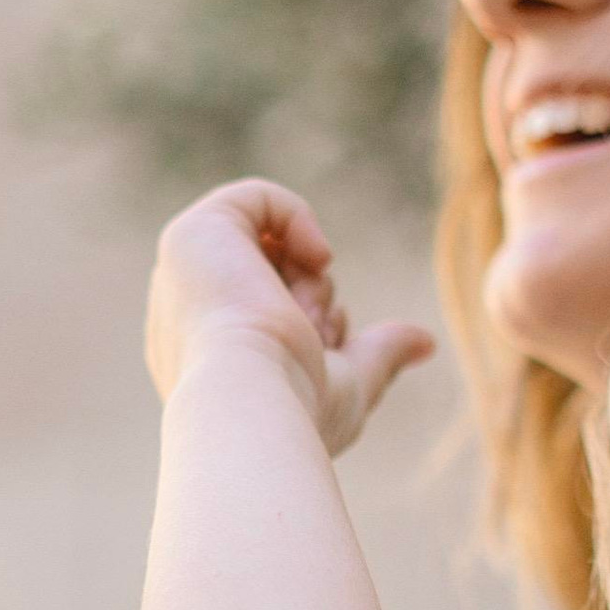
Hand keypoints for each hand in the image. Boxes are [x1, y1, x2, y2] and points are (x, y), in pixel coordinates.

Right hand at [146, 178, 432, 455]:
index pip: (275, 318)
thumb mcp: (350, 386)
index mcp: (210, 362)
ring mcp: (184, 278)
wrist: (255, 400)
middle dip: (315, 302)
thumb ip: (379, 356)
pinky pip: (255, 198)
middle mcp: (187, 320)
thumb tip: (425, 343)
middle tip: (318, 334)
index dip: (316, 327)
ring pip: (269, 246)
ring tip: (304, 316)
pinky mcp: (190, 235)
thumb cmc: (295, 412)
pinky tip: (317, 256)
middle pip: (274, 280)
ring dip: (308, 277)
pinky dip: (298, 217)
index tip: (327, 353)